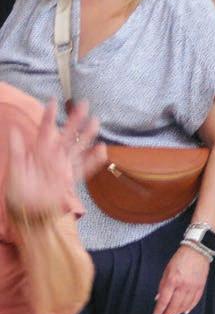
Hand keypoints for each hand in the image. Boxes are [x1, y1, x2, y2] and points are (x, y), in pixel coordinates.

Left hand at [6, 99, 106, 214]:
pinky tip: (102, 150)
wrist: (28, 211)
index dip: (49, 116)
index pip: (46, 129)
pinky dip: (93, 160)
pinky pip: (84, 168)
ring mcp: (64, 166)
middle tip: (83, 104)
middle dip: (75, 119)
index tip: (53, 101)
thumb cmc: (19, 190)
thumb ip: (17, 150)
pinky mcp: (70, 179)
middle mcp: (54, 155)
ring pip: (77, 147)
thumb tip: (13, 130)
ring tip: (95, 121)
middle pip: (66, 134)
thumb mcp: (14, 170)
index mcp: (40, 150)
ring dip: (86, 134)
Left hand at [153, 245, 210, 313]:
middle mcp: (183, 285)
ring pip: (185, 305)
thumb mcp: (167, 268)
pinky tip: (185, 311)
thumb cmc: (181, 257)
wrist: (197, 249)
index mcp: (173, 279)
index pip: (164, 299)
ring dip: (178, 313)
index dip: (159, 309)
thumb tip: (158, 297)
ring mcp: (193, 287)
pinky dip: (190, 307)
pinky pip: (195, 301)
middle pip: (174, 305)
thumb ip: (163, 284)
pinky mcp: (200, 287)